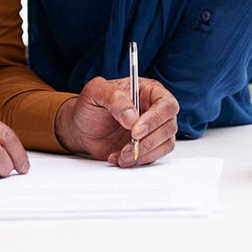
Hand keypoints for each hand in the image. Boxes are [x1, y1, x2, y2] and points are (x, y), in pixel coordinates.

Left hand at [54, 76, 178, 167]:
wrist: (81, 128)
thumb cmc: (90, 106)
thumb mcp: (95, 91)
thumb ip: (114, 97)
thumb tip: (132, 117)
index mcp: (148, 91)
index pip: (165, 104)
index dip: (154, 119)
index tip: (135, 132)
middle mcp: (155, 109)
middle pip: (169, 126)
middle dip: (148, 141)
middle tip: (126, 147)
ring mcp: (154, 129)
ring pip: (165, 144)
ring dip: (144, 153)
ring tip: (121, 155)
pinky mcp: (149, 146)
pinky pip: (154, 156)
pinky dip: (137, 161)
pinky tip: (119, 157)